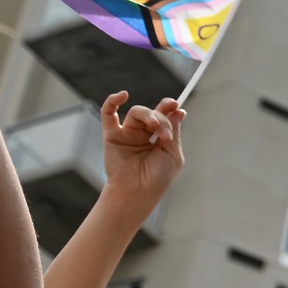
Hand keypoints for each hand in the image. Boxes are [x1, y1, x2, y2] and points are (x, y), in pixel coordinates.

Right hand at [99, 92, 183, 208]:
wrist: (137, 192)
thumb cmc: (157, 178)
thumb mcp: (172, 154)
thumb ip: (173, 132)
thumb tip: (178, 110)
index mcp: (160, 140)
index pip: (165, 118)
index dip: (169, 108)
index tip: (176, 104)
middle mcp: (144, 135)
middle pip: (153, 113)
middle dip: (161, 116)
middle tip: (164, 130)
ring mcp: (127, 134)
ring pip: (137, 112)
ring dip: (148, 115)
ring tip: (154, 126)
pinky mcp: (112, 135)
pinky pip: (108, 113)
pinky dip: (113, 101)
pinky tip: (122, 95)